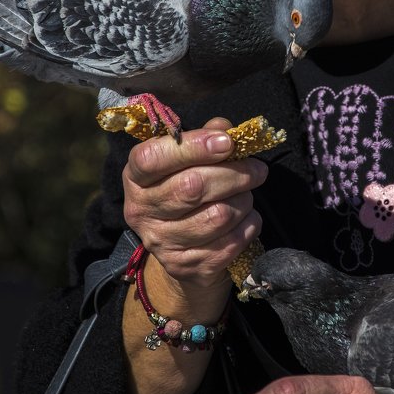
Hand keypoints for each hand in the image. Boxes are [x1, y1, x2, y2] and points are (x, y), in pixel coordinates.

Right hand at [122, 117, 266, 292]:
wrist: (182, 254)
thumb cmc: (185, 193)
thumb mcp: (186, 162)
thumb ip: (204, 139)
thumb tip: (224, 127)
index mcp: (136, 177)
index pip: (154, 157)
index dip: (194, 146)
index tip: (227, 142)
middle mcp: (141, 210)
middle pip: (192, 187)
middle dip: (234, 174)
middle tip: (258, 169)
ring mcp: (161, 242)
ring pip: (218, 216)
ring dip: (243, 202)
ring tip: (246, 196)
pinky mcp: (185, 266)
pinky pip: (231, 242)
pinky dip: (248, 226)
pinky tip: (246, 219)